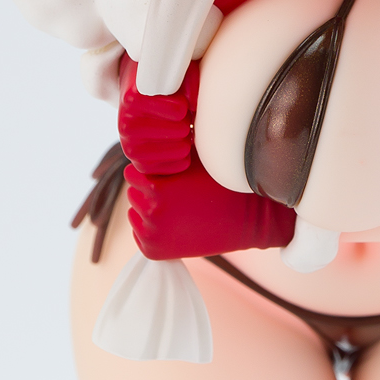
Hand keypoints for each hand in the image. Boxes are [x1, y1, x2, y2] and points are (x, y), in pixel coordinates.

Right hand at [118, 55, 199, 175]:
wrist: (143, 96)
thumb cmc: (166, 83)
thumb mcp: (176, 73)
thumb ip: (188, 81)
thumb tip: (191, 104)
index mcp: (132, 98)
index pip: (177, 110)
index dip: (185, 106)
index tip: (181, 102)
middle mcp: (125, 124)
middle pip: (180, 130)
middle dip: (187, 123)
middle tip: (183, 117)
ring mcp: (130, 146)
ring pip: (179, 150)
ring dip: (187, 140)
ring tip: (183, 129)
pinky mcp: (139, 162)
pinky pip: (170, 168)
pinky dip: (182, 159)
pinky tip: (182, 146)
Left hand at [124, 153, 294, 260]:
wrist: (247, 220)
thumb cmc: (222, 183)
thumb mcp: (198, 158)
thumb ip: (171, 148)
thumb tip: (151, 127)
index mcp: (156, 187)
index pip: (133, 172)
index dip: (151, 170)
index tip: (168, 174)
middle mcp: (150, 212)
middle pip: (133, 192)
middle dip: (148, 189)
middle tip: (175, 191)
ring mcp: (151, 235)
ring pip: (135, 212)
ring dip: (147, 208)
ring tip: (175, 206)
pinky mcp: (154, 252)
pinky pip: (140, 234)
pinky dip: (151, 228)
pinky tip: (173, 222)